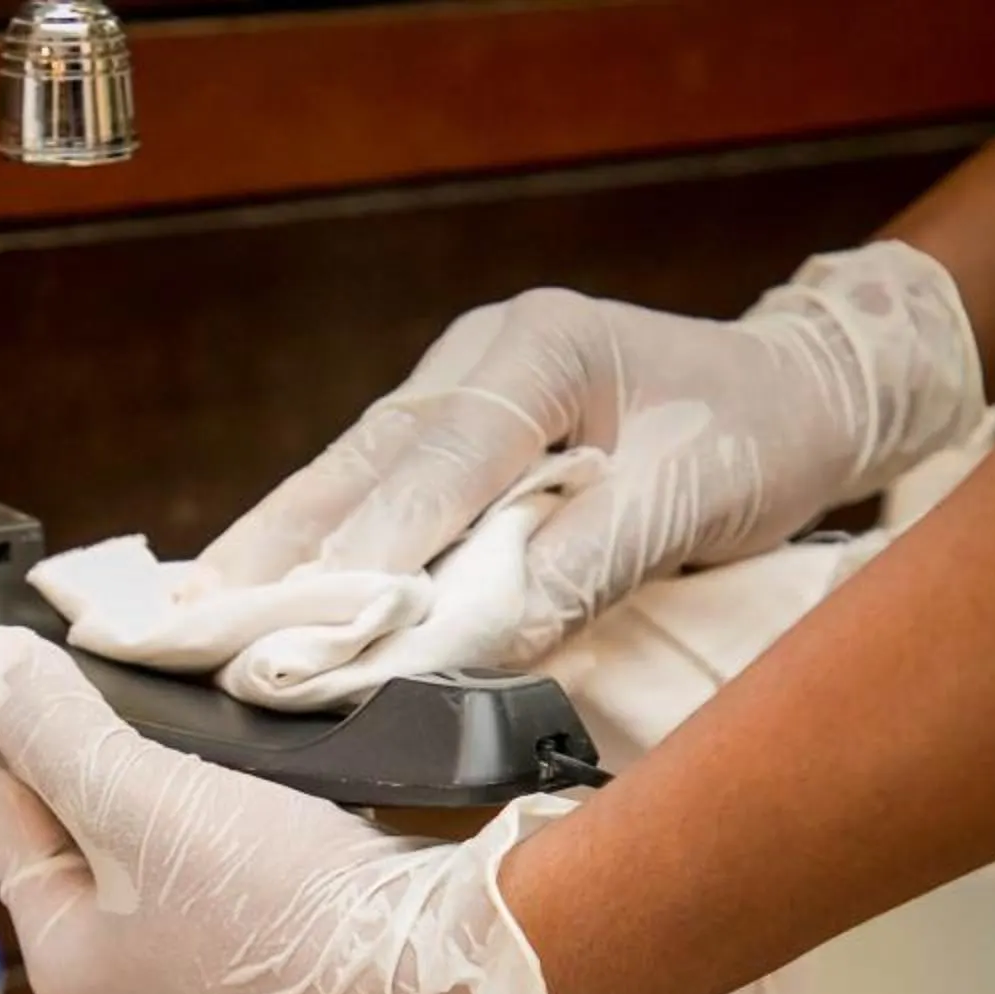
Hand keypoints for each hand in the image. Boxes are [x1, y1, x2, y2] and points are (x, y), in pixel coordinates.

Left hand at [0, 628, 755, 993]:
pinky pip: (223, 840)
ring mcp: (208, 961)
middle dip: (69, 731)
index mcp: (71, 956)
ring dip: (151, 753)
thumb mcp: (142, 799)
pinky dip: (217, 785)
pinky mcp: (282, 939)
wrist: (440, 969)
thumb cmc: (288, 909)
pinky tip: (230, 738)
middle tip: (45, 646)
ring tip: (137, 675)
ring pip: (154, 824)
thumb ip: (55, 728)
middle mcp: (132, 971)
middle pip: (74, 817)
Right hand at [196, 242, 980, 660]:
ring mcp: (459, 393)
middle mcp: (479, 360)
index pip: (433, 464)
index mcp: (539, 348)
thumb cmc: (759, 437)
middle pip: (357, 464)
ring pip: (347, 479)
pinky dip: (315, 550)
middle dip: (272, 549)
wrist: (806, 395)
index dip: (363, 552)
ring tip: (188, 618)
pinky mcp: (458, 442)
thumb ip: (580, 565)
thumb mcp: (689, 498)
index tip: (301, 626)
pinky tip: (253, 595)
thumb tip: (467, 643)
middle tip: (188, 625)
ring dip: (273, 553)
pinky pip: (371, 499)